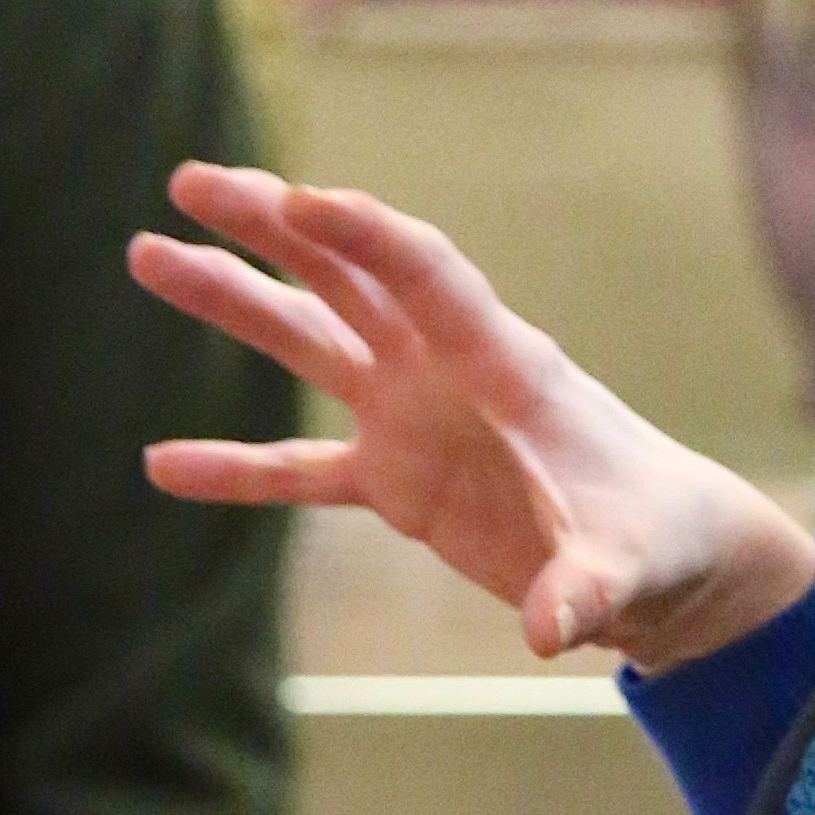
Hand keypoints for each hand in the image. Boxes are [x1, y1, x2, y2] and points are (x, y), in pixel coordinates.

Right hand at [130, 165, 814, 671]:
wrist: (666, 562)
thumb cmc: (661, 541)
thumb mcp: (631, 568)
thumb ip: (589, 590)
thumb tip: (555, 632)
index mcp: (506, 365)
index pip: (427, 276)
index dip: (366, 235)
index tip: (297, 199)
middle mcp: (448, 372)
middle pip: (347, 277)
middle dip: (271, 225)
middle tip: (189, 182)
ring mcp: (415, 417)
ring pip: (310, 342)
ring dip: (234, 299)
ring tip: (148, 251)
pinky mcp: (398, 480)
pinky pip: (301, 468)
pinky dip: (239, 467)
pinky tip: (162, 462)